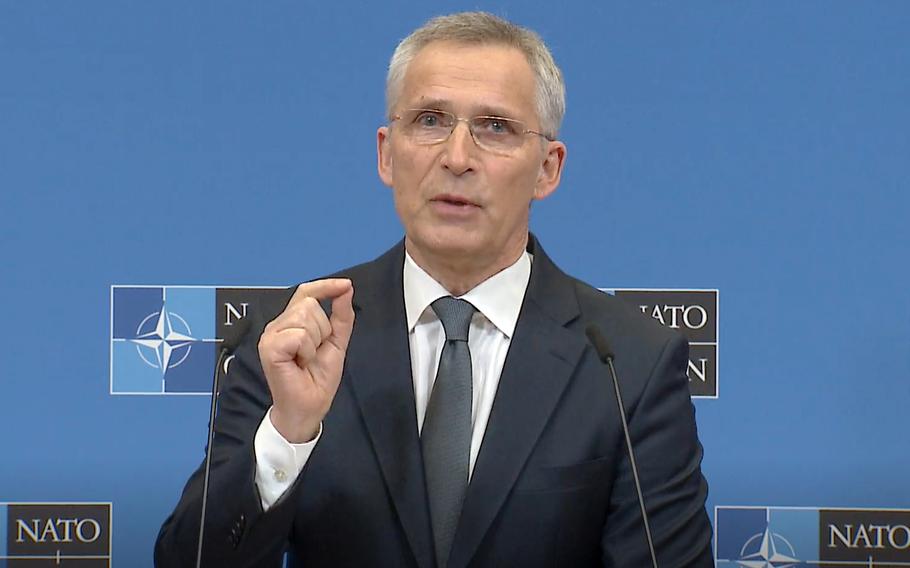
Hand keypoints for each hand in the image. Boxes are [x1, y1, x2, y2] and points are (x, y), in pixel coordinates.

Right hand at [258, 278, 354, 442]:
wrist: (309, 407)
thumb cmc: (317, 379)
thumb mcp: (337, 342)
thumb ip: (341, 316)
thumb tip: (346, 289)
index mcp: (291, 323)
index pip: (306, 293)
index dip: (325, 286)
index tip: (345, 285)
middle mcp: (278, 326)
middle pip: (309, 304)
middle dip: (323, 329)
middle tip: (314, 352)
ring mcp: (271, 336)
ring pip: (304, 317)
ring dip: (315, 341)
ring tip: (306, 359)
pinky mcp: (269, 348)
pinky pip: (299, 335)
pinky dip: (307, 350)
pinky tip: (300, 363)